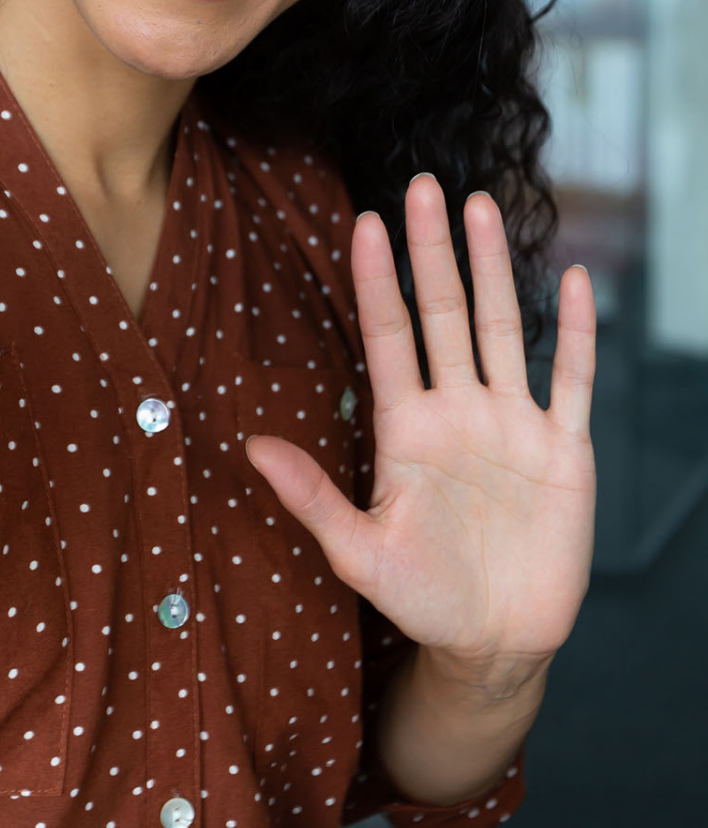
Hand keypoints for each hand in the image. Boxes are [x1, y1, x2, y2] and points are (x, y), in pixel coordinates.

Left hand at [246, 175, 595, 678]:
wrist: (494, 642)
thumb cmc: (422, 599)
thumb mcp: (358, 553)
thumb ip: (311, 497)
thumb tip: (250, 446)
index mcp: (407, 427)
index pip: (389, 336)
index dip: (378, 281)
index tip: (364, 223)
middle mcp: (458, 410)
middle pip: (444, 314)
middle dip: (433, 250)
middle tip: (424, 185)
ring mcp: (513, 423)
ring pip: (504, 328)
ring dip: (496, 269)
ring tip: (485, 208)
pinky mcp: (563, 448)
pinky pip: (572, 378)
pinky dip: (577, 332)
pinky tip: (577, 280)